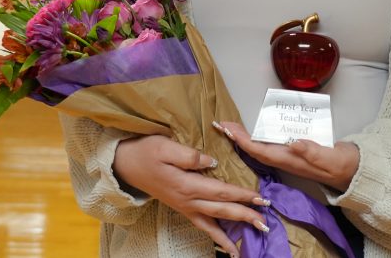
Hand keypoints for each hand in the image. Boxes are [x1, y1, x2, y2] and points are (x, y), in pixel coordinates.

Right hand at [113, 135, 268, 255]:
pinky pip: (202, 226)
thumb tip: (211, 161)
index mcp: (187, 185)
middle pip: (222, 210)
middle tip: (265, 220)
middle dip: (245, 215)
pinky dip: (216, 236)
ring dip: (233, 231)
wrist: (125, 165)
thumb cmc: (145, 152)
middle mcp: (188, 200)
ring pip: (213, 223)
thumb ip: (189, 155)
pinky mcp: (181, 208)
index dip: (242, 195)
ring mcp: (184, 207)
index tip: (260, 198)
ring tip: (250, 239)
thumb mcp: (165, 146)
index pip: (221, 191)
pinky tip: (227, 244)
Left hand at [215, 121, 359, 192]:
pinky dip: (259, 136)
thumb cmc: (340, 164)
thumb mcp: (328, 157)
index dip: (242, 140)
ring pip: (261, 147)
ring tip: (232, 127)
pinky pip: (270, 144)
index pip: (260, 150)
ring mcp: (288, 155)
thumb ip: (312, 151)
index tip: (228, 130)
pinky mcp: (294, 151)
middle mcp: (285, 158)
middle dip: (238, 137)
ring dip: (245, 137)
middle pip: (255, 148)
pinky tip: (256, 130)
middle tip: (222, 125)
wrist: (351, 171)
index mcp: (289, 159)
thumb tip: (294, 143)